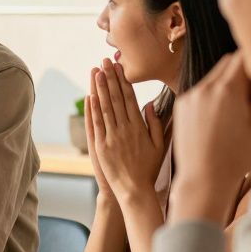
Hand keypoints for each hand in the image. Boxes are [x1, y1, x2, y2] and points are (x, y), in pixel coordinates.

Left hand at [88, 60, 165, 203]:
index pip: (130, 98)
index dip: (124, 81)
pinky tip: (90, 95)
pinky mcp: (100, 147)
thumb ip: (156, 124)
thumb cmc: (148, 169)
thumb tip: (150, 104)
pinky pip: (96, 124)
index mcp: (140, 127)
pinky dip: (93, 109)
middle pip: (116, 98)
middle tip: (105, 61)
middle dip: (111, 78)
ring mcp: (112, 137)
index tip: (120, 67)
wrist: (134, 190)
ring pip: (105, 108)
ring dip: (100, 88)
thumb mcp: (160, 145)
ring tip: (97, 71)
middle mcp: (125, 129)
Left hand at [170, 53, 250, 221]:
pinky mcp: (180, 106)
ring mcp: (189, 96)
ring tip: (238, 113)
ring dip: (228, 86)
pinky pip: (201, 91)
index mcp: (226, 89)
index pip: (244, 57)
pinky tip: (221, 121)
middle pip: (228, 64)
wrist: (203, 180)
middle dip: (243, 74)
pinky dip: (213, 97)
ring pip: (214, 77)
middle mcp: (204, 88)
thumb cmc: (238, 157)